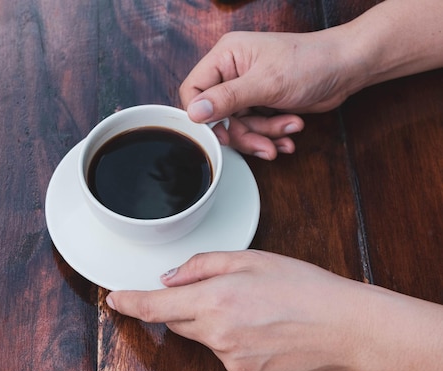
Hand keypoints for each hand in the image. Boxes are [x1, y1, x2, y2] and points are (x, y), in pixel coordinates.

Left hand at [106, 250, 368, 370]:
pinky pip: (226, 359)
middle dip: (188, 307)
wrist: (345, 327)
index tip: (114, 299)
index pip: (155, 306)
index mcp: (215, 300)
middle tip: (224, 294)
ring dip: (216, 326)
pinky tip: (264, 334)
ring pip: (205, 340)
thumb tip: (169, 279)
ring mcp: (231, 363)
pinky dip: (235, 345)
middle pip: (178, 322)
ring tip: (256, 313)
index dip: (129, 302)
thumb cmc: (302, 286)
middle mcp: (217, 336)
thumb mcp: (251, 259)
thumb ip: (201, 266)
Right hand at [180, 30, 359, 158]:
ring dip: (263, 135)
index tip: (220, 131)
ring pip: (238, 126)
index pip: (193, 89)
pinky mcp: (261, 103)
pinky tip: (290, 133)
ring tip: (287, 133)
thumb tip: (194, 112)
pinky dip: (272, 135)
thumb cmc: (311, 62)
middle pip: (217, 115)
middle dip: (243, 133)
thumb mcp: (266, 83)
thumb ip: (227, 98)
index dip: (202, 115)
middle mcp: (232, 72)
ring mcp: (247, 89)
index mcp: (226, 56)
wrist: (348, 68)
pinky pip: (255, 128)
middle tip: (261, 143)